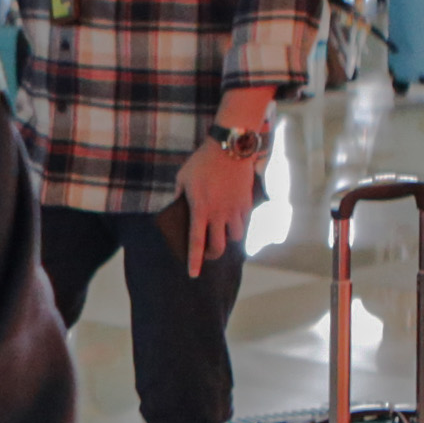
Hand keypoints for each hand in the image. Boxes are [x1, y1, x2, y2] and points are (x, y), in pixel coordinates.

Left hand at [174, 137, 262, 270]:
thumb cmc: (202, 162)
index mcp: (200, 209)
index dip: (194, 261)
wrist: (230, 148)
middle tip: (209, 253)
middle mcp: (219, 214)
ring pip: (235, 237)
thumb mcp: (182, 178)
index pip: (196, 242)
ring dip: (228, 239)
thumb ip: (178, 196)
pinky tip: (232, 220)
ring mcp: (234, 209)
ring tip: (222, 232)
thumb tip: (177, 208)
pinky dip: (238, 226)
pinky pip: (244, 223)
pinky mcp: (246, 203)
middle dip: (213, 255)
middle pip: (219, 247)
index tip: (193, 274)